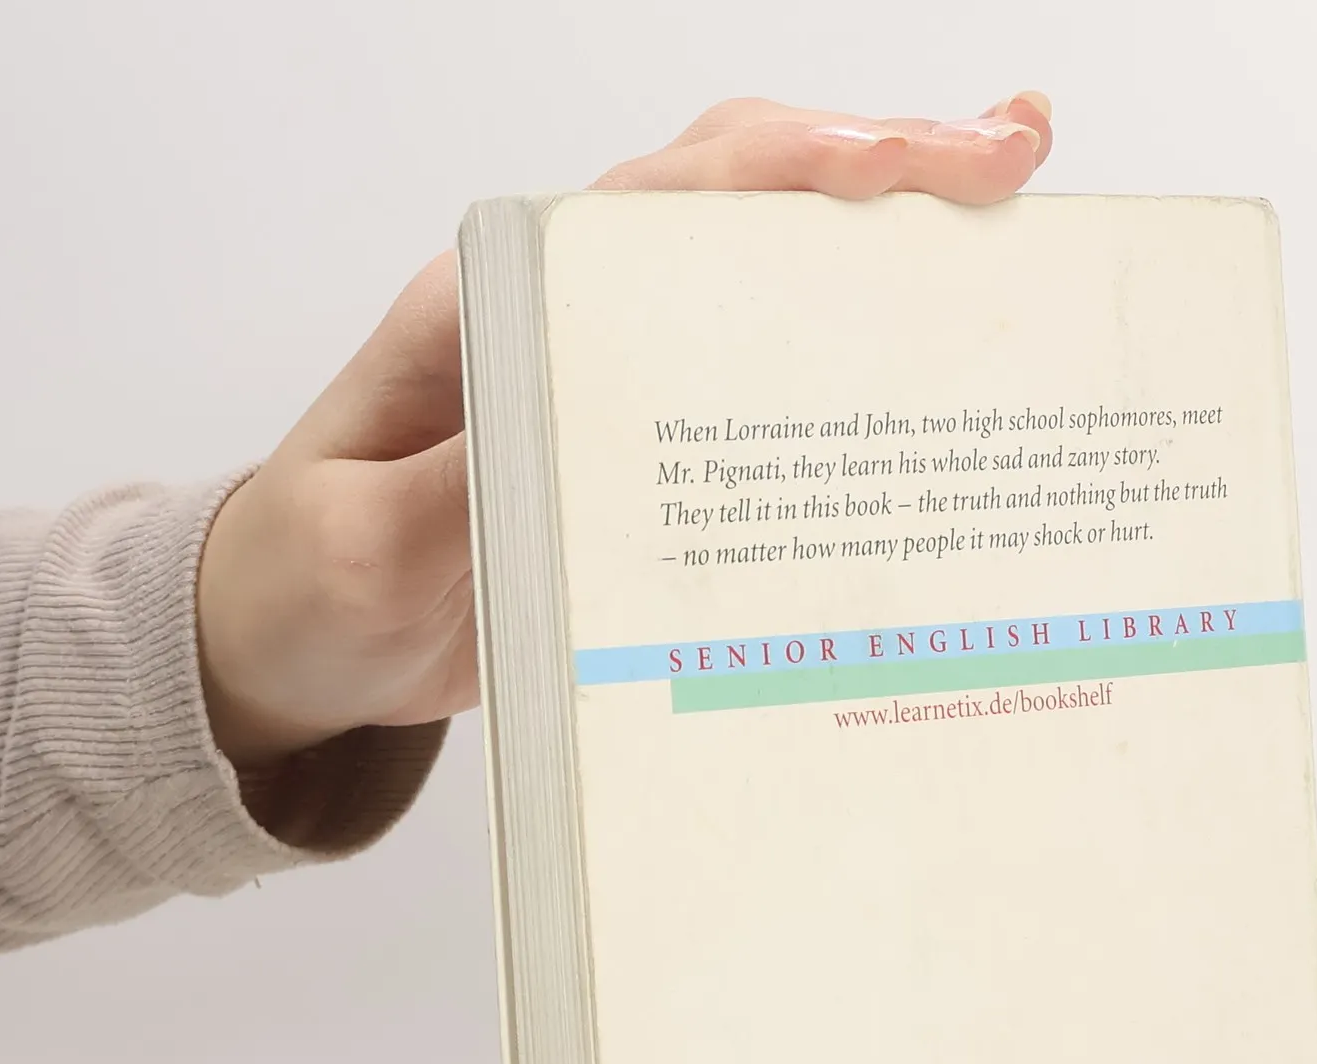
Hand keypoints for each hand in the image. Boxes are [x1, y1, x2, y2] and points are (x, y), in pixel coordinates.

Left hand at [195, 91, 1054, 767]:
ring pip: (772, 285)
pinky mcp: (650, 459)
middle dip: (887, 172)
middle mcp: (576, 321)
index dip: (792, 169)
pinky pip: (767, 393)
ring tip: (1015, 238)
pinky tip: (937, 385)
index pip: (665, 200)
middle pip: (747, 208)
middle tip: (1015, 164)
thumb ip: (452, 487)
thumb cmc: (309, 580)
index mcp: (501, 305)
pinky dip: (857, 372)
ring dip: (891, 259)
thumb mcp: (361, 546)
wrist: (301, 646)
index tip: (903, 164)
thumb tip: (558, 438)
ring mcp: (622, 385)